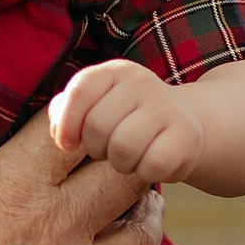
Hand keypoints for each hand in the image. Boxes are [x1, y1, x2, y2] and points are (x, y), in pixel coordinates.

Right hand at [0, 90, 170, 244]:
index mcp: (12, 187)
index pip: (74, 125)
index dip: (85, 110)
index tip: (82, 113)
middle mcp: (58, 225)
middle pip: (126, 171)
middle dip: (132, 156)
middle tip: (127, 155)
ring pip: (145, 236)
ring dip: (150, 218)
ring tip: (146, 208)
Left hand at [49, 59, 206, 186]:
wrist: (183, 125)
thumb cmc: (127, 119)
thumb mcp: (97, 105)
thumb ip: (68, 110)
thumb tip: (57, 130)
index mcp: (115, 72)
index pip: (80, 91)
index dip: (66, 123)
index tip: (67, 143)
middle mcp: (143, 82)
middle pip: (97, 126)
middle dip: (96, 148)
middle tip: (108, 149)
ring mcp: (167, 107)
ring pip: (123, 148)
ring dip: (120, 163)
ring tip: (129, 156)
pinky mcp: (186, 137)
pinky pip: (151, 166)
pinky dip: (145, 172)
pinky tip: (149, 163)